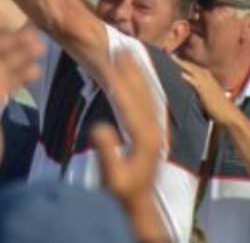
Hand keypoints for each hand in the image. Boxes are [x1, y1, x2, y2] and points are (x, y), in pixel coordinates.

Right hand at [91, 51, 162, 214]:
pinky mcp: (151, 134)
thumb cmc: (120, 192)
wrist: (139, 205)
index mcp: (143, 136)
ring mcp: (154, 131)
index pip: (130, 100)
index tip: (111, 57)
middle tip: (121, 48)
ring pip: (147, 96)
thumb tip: (100, 127)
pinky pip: (148, 103)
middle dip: (132, 70)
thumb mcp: (111, 176)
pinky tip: (135, 79)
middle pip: (142, 93)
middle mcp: (152, 130)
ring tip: (129, 55)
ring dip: (138, 75)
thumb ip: (106, 153)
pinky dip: (141, 86)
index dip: (120, 77)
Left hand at [175, 56, 235, 124]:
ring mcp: (206, 84)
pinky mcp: (205, 92)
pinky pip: (196, 83)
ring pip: (193, 71)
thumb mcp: (208, 94)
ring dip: (182, 64)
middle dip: (181, 60)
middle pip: (191, 66)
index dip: (184, 62)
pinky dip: (189, 78)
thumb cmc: (218, 106)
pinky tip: (181, 74)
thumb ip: (198, 88)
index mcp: (208, 78)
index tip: (173, 57)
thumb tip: (188, 84)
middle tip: (169, 54)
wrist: (229, 115)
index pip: (193, 67)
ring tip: (172, 58)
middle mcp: (207, 78)